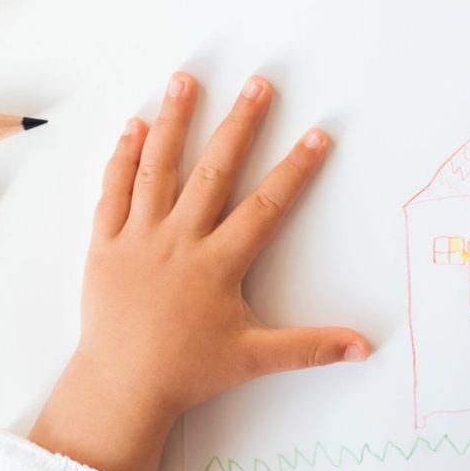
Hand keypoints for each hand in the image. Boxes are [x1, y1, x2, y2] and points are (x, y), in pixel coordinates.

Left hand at [29, 73, 369, 470]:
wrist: (120, 390)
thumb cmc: (188, 371)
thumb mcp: (255, 357)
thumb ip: (311, 347)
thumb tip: (364, 347)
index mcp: (218, 263)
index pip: (266, 206)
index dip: (295, 169)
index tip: (317, 135)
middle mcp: (179, 241)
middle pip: (214, 171)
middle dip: (240, 125)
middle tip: (257, 85)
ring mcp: (139, 238)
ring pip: (158, 169)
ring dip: (173, 121)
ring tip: (185, 81)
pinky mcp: (105, 244)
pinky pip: (113, 192)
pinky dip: (122, 157)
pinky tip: (134, 125)